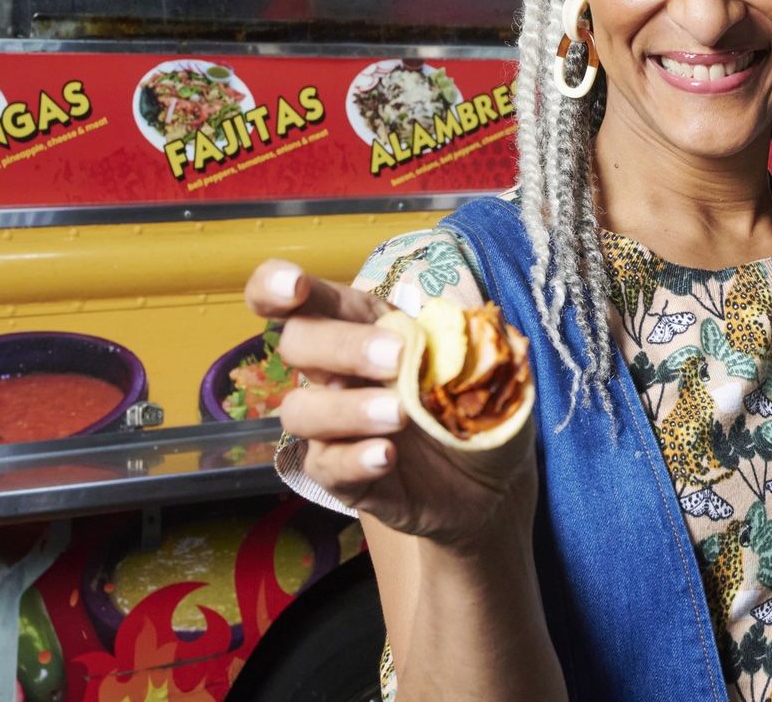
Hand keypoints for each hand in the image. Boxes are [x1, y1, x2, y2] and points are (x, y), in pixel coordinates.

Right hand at [245, 259, 537, 547]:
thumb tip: (475, 323)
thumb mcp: (494, 370)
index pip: (305, 300)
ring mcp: (337, 427)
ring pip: (302, 409)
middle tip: (395, 359)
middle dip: (339, 345)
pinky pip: (326, 465)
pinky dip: (354, 458)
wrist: (493, 485)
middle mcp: (341, 373)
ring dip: (348, 408)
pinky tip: (387, 456)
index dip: (277, 285)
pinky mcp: (343, 477)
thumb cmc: (480, 411)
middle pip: (298, 343)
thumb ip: (480, 341)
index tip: (291, 287)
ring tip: (400, 415)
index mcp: (369, 329)